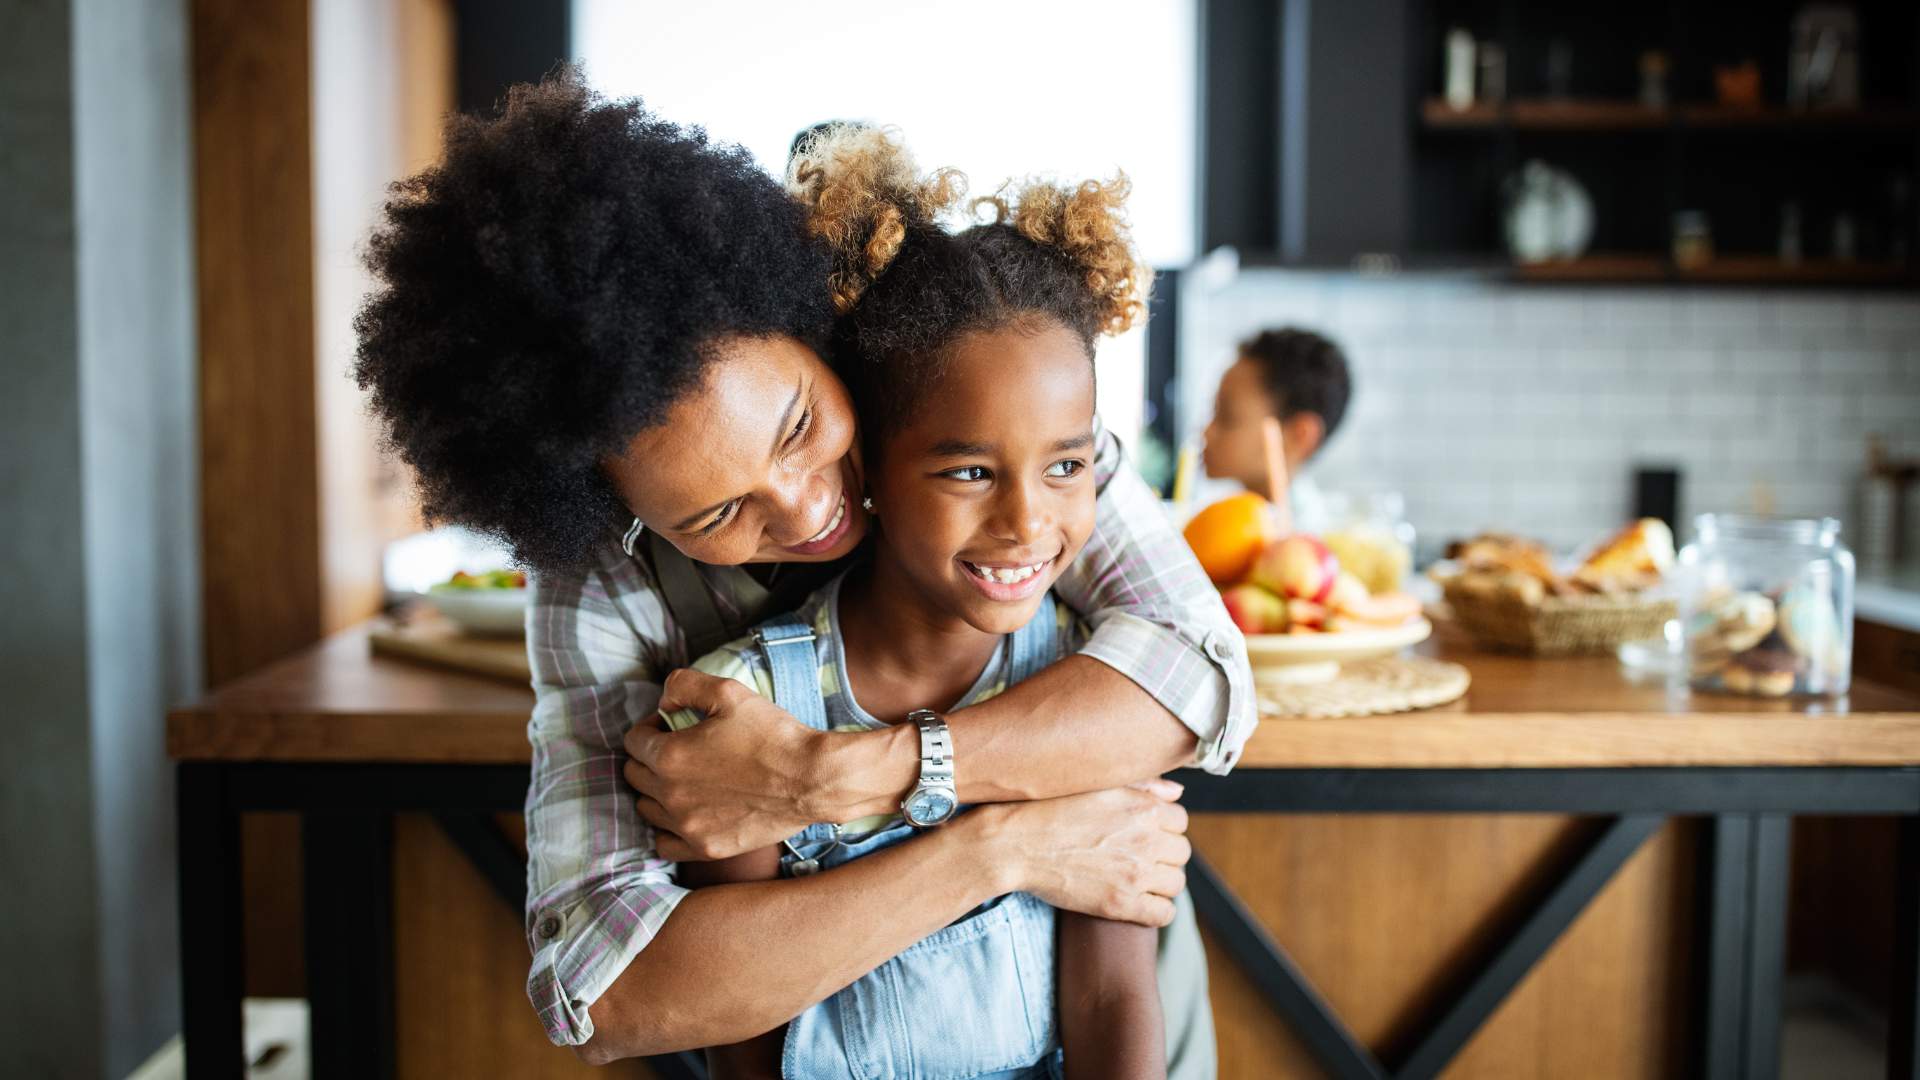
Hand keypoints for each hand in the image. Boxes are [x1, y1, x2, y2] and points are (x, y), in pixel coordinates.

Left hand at [623, 668, 836, 860]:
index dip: (651, 727)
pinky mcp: (706, 848)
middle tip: (680, 749)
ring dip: (656, 791)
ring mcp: (687, 826)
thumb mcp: (729, 692)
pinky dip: (667, 828)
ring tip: (684, 779)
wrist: (811, 779)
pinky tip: (686, 813)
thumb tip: (663, 702)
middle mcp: (670, 795)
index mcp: (670, 756)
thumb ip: (683, 685)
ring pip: (646, 808)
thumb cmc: (773, 734)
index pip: (634, 741)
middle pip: (635, 775)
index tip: (672, 725)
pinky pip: (664, 843)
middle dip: (650, 757)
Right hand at [970, 779, 1190, 926]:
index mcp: (1143, 807)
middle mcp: (1146, 839)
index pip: (1180, 820)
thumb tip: (1178, 793)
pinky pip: (1164, 913)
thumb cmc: (1049, 809)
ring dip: (1161, 882)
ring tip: (1137, 879)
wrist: (1014, 843)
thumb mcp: (1097, 785)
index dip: (1163, 827)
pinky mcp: (1121, 903)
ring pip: (1176, 883)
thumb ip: (1144, 786)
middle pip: (1181, 853)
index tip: (1145, 833)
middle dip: (1164, 855)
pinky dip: (1156, 910)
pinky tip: (1137, 903)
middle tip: (1139, 858)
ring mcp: (1136, 873)